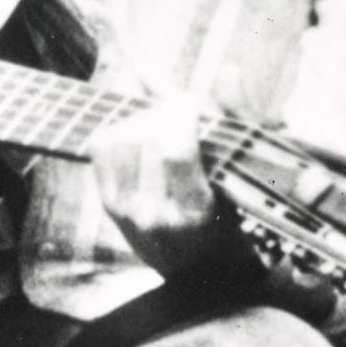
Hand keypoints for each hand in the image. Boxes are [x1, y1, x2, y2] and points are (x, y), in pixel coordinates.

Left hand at [89, 103, 254, 284]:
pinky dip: (120, 132)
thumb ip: (235, 120)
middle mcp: (154, 214)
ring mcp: (127, 212)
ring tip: (164, 127)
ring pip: (120, 137)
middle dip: (165, 113)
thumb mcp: (244, 178)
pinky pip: (102, 148)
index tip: (195, 104)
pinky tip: (142, 139)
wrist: (204, 276)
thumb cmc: (234, 223)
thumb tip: (227, 69)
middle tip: (183, 114)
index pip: (173, 147)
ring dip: (143, 120)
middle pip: (146, 137)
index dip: (182, 112)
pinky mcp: (110, 206)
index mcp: (194, 210)